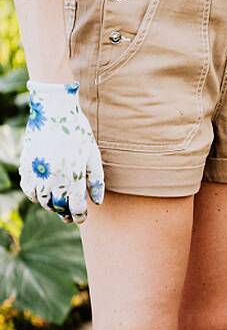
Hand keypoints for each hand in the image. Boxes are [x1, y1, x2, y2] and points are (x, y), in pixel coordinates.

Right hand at [19, 81, 104, 223]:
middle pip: (58, 207)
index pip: (76, 207)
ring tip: (58, 205)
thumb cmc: (78, 132)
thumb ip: (96, 180)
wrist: (54, 111)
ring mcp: (37, 172)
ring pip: (41, 201)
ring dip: (50, 205)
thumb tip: (97, 202)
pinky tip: (44, 193)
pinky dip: (35, 195)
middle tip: (69, 215)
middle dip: (65, 213)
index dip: (79, 216)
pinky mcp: (26, 165)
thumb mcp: (93, 155)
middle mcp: (53, 177)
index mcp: (73, 176)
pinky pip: (28, 189)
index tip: (81, 218)